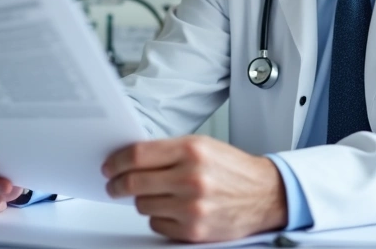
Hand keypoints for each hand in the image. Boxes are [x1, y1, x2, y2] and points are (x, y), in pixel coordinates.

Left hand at [103, 135, 287, 241]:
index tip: (109, 167)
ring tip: (158, 194)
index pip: (138, 155)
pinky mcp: (193, 230)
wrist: (265, 194)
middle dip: (118, 184)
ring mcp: (192, 206)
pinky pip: (156, 224)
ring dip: (143, 200)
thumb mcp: (203, 146)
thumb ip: (168, 150)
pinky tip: (173, 209)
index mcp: (192, 150)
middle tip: (114, 184)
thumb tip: (130, 158)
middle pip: (134, 182)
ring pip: (142, 204)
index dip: (117, 161)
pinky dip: (159, 217)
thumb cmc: (233, 169)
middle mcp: (191, 177)